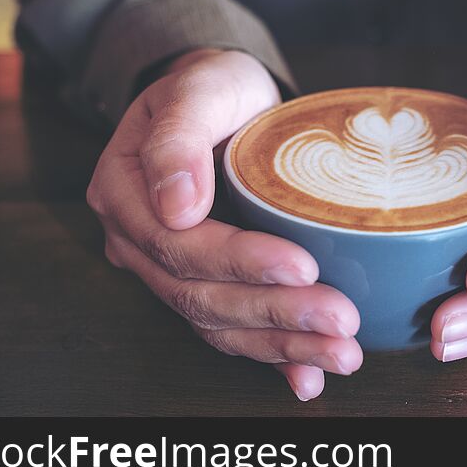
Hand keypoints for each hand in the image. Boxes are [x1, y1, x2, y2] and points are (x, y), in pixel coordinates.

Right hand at [87, 49, 361, 399]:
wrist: (224, 103)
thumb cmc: (213, 87)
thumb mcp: (198, 88)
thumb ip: (179, 138)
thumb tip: (176, 205)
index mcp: (126, 194)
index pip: (179, 244)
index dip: (240, 261)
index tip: (302, 265)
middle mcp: (141, 242)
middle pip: (202, 295)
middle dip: (276, 312)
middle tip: (340, 320)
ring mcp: (170, 269)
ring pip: (220, 323)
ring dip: (283, 344)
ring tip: (341, 355)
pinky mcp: (207, 283)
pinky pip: (232, 330)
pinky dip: (271, 358)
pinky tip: (306, 379)